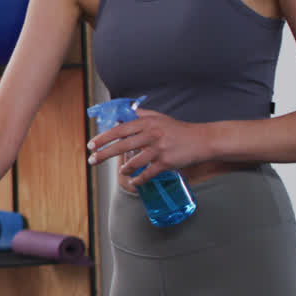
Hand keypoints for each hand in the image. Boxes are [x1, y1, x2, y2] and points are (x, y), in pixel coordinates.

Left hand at [86, 109, 211, 186]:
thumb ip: (141, 114)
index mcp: (147, 123)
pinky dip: (139, 179)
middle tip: (92, 160)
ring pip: (135, 161)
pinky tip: (134, 181)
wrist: (203, 140)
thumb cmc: (179, 129)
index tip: (92, 144)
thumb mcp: (159, 117)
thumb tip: (123, 113)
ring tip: (121, 171)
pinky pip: (148, 173)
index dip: (103, 137)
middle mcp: (151, 135)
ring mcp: (159, 149)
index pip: (120, 130)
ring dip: (124, 168)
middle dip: (104, 153)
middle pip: (122, 145)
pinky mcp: (167, 162)